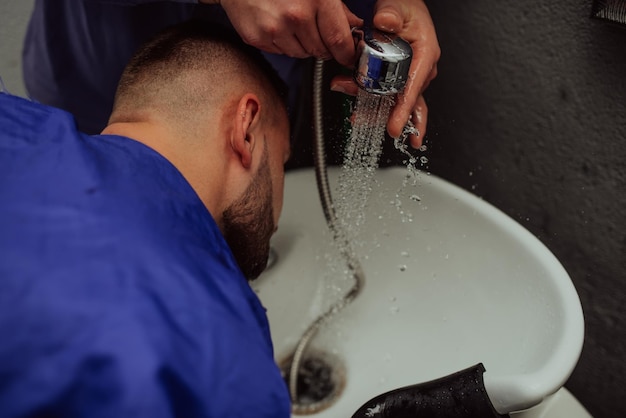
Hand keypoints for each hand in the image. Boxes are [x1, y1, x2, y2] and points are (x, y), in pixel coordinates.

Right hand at [204, 0, 362, 66]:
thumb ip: (338, 7)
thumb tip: (353, 26)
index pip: (339, 40)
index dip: (346, 53)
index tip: (348, 55)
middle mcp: (296, 15)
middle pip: (321, 51)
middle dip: (324, 46)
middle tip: (316, 30)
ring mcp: (275, 28)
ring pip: (302, 54)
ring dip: (303, 44)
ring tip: (293, 22)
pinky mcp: (258, 37)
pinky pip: (281, 52)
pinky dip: (284, 43)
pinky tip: (278, 24)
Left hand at [330, 0, 439, 147]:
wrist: (401, 9)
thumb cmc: (404, 9)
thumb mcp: (396, 7)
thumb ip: (390, 14)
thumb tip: (385, 21)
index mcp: (425, 54)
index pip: (413, 86)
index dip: (403, 109)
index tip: (395, 126)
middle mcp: (420, 70)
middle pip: (400, 99)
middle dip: (380, 111)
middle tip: (359, 115)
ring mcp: (410, 78)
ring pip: (394, 102)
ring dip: (373, 110)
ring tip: (356, 115)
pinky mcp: (399, 81)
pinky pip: (391, 101)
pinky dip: (375, 109)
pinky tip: (363, 116)